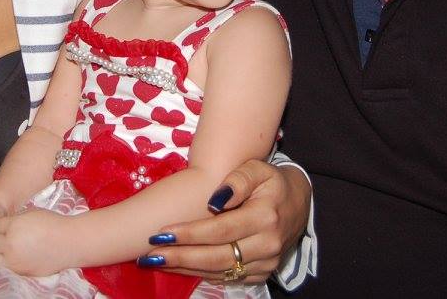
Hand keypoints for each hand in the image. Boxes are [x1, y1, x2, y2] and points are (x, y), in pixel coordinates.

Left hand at [0, 209, 72, 276]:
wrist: (69, 242)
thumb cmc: (53, 225)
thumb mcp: (29, 213)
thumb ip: (12, 220)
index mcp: (12, 225)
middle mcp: (10, 243)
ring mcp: (14, 259)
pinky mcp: (20, 271)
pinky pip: (2, 269)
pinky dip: (0, 264)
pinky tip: (6, 258)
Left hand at [142, 160, 310, 283]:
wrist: (298, 202)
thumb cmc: (271, 181)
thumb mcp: (257, 168)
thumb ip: (237, 180)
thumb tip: (214, 201)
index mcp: (265, 217)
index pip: (220, 230)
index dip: (189, 234)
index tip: (160, 234)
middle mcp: (267, 245)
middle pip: (217, 256)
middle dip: (180, 257)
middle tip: (148, 255)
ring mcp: (266, 263)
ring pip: (220, 271)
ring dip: (185, 269)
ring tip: (155, 262)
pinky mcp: (262, 273)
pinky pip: (227, 277)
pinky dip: (200, 273)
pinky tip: (178, 266)